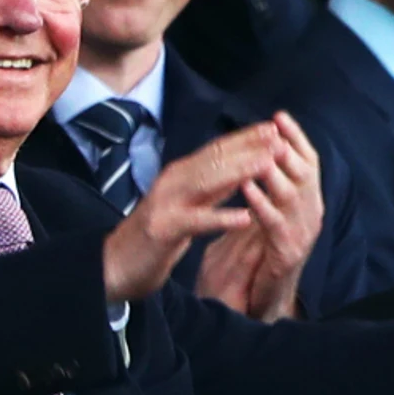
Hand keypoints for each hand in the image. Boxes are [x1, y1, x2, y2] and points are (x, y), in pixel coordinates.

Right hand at [104, 122, 278, 302]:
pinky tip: (245, 217)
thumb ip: (210, 189)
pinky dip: (221, 218)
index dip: (245, 139)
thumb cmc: (154, 237)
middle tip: (278, 136)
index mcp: (179, 176)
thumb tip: (240, 169)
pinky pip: (196, 221)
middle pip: (214, 159)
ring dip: (240, 171)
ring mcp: (165, 204)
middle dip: (248, 147)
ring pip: (207, 181)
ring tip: (268, 164)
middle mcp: (172, 182)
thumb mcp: (186, 205)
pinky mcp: (163, 229)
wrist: (114, 265)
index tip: (274, 129)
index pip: (215, 150)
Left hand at [194, 113, 322, 318]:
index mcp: (310, 199)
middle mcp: (312, 212)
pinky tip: (247, 189)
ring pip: (293, 195)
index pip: (309, 161)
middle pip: (305, 173)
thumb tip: (266, 145)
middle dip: (288, 149)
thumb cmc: (269, 245)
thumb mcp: (275, 209)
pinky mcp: (287, 252)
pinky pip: (275, 223)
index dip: (296, 137)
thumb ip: (275, 182)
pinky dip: (261, 203)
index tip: (279, 116)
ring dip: (275, 172)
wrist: (271, 294)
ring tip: (260, 153)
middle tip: (270, 130)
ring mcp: (303, 233)